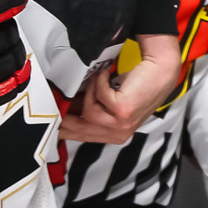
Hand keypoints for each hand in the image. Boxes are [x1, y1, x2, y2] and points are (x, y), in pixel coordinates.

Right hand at [60, 33, 180, 144]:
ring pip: (87, 112)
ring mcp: (121, 125)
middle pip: (79, 129)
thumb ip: (88, 109)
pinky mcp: (123, 111)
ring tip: (96, 78)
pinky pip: (97, 97)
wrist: (159, 71)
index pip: (80, 136)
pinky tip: (106, 74)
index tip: (47, 117)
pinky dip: (99, 82)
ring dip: (89, 92)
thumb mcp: (107, 102)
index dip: (61, 127)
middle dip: (64, 113)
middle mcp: (118, 134)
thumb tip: (60, 108)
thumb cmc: (134, 84)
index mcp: (113, 135)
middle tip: (52, 96)